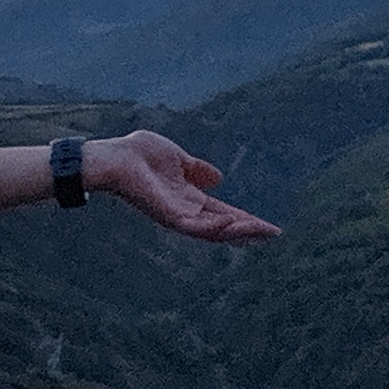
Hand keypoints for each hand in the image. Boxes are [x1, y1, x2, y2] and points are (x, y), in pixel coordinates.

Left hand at [88, 129, 279, 244]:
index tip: (269, 227)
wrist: (114, 156)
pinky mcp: (167, 216)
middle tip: (274, 234)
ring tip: (262, 231)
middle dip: (249, 231)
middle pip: (223, 227)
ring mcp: (176, 216)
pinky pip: (195, 227)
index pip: (223, 212)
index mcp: (188, 198)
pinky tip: (233, 220)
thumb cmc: (137, 154)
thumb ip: (196, 168)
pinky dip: (215, 226)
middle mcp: (185, 212)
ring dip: (238, 231)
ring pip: (213, 232)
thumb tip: (217, 178)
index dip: (246, 219)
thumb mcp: (177, 157)